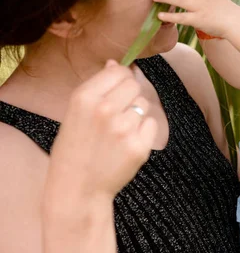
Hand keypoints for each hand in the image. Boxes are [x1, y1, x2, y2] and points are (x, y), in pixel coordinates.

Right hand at [45, 60, 157, 204]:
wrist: (77, 189)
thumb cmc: (76, 147)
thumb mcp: (75, 112)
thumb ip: (98, 86)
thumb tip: (116, 63)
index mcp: (85, 97)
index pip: (119, 71)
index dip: (121, 78)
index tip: (116, 90)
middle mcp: (105, 110)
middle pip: (135, 85)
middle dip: (129, 96)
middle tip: (117, 114)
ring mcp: (124, 129)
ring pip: (144, 105)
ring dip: (136, 115)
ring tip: (118, 132)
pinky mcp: (139, 146)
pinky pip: (152, 125)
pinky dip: (144, 132)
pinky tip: (126, 144)